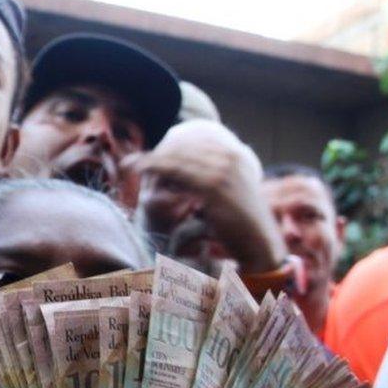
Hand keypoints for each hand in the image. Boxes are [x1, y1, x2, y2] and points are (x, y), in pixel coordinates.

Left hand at [137, 121, 286, 272]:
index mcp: (234, 155)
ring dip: (150, 161)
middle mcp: (230, 157)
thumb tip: (180, 175)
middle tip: (130, 162)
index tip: (145, 157)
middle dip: (155, 154)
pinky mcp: (214, 185)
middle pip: (182, 148)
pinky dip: (153, 167)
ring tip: (128, 166)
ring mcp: (223, 169)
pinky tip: (137, 170)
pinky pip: (176, 170)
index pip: (192, 143)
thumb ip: (208, 179)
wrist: (259, 244)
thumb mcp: (225, 194)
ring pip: (176, 157)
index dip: (166, 149)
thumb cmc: (239, 224)